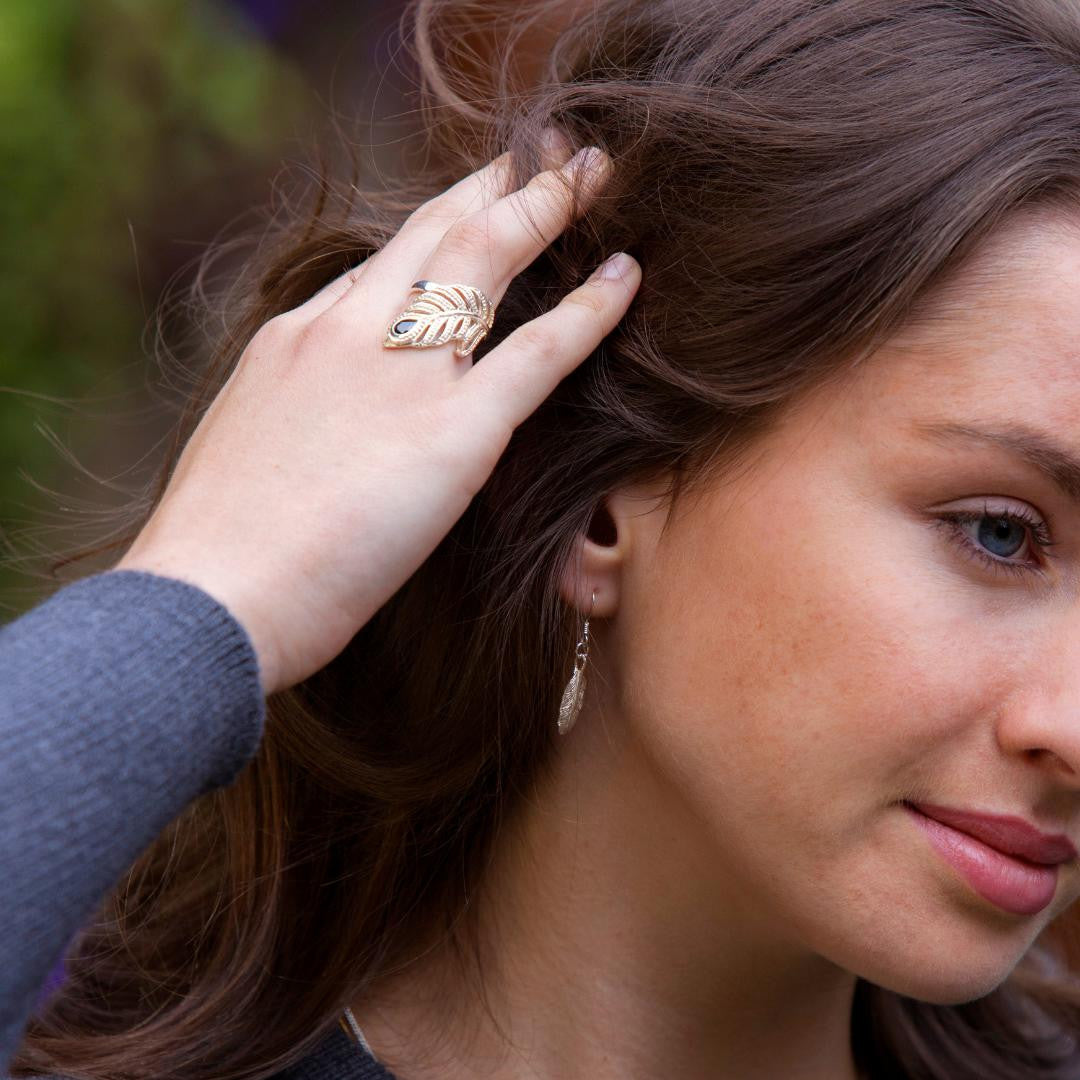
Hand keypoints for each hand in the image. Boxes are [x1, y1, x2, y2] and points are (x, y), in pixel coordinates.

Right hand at [113, 136, 639, 695]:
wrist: (209, 596)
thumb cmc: (218, 554)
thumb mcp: (243, 452)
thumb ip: (293, 416)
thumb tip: (324, 422)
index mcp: (296, 340)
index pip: (376, 264)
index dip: (433, 227)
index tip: (467, 205)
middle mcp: (348, 333)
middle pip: (435, 233)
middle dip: (495, 184)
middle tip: (544, 153)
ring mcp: (403, 374)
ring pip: (486, 260)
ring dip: (544, 209)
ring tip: (592, 175)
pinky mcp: (455, 430)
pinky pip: (540, 352)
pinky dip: (589, 309)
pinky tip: (625, 276)